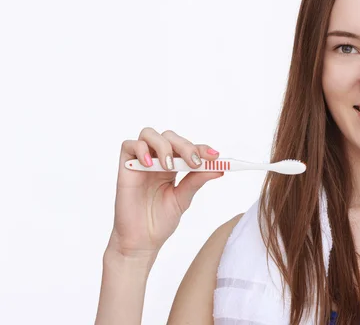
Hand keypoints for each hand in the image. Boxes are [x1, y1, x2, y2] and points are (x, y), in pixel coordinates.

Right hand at [107, 127, 222, 257]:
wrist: (141, 241)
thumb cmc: (160, 221)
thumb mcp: (183, 199)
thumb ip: (196, 181)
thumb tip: (219, 168)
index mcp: (173, 166)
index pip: (187, 148)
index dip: (201, 148)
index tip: (215, 157)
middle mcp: (156, 161)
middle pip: (170, 137)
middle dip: (185, 146)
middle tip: (195, 162)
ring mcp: (140, 162)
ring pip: (149, 134)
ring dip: (164, 145)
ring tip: (169, 166)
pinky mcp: (125, 167)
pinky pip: (128, 145)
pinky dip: (140, 150)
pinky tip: (149, 165)